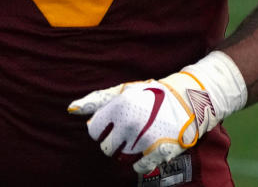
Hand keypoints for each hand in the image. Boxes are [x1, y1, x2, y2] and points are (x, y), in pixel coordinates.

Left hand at [68, 51, 245, 174]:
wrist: (187, 99)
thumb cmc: (149, 94)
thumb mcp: (122, 90)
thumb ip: (96, 100)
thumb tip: (71, 109)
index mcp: (118, 106)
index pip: (93, 131)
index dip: (102, 129)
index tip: (113, 124)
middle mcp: (129, 123)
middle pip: (106, 148)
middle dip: (114, 142)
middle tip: (129, 131)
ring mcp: (144, 139)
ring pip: (121, 158)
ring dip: (128, 151)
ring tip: (140, 135)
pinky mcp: (159, 152)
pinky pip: (138, 167)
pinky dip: (140, 162)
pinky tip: (147, 148)